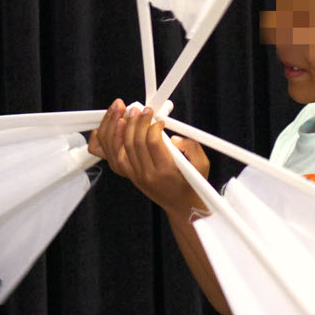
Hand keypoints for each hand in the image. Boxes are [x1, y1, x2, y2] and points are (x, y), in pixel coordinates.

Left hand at [88, 99, 209, 217]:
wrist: (182, 205)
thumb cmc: (192, 184)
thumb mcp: (202, 164)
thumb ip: (191, 146)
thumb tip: (173, 137)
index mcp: (166, 170)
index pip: (152, 142)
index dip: (153, 126)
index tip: (158, 118)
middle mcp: (147, 174)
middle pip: (134, 142)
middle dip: (135, 121)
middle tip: (139, 109)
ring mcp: (136, 176)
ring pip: (121, 148)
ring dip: (121, 128)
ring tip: (125, 114)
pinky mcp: (130, 175)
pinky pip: (115, 156)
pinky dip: (112, 141)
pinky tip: (116, 128)